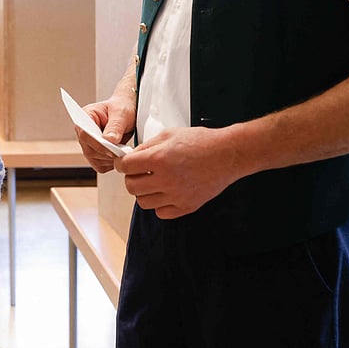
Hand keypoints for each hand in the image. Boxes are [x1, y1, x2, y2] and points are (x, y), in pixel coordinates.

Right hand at [76, 93, 135, 172]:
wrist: (125, 113)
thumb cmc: (121, 108)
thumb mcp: (121, 113)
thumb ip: (115, 126)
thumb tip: (109, 140)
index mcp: (85, 117)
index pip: (85, 135)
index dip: (98, 144)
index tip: (113, 148)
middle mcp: (83, 133)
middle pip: (89, 151)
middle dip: (108, 153)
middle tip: (124, 150)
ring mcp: (87, 145)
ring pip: (95, 161)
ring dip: (111, 159)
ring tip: (123, 149)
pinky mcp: (94, 155)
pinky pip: (101, 166)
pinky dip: (112, 164)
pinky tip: (119, 154)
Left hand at [117, 126, 242, 218]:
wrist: (227, 154)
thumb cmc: (201, 142)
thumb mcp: (169, 134)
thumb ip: (147, 146)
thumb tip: (131, 156)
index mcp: (159, 158)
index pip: (125, 167)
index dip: (122, 163)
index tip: (124, 163)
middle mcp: (166, 179)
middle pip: (131, 187)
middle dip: (131, 178)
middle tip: (138, 172)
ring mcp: (176, 195)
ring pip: (143, 202)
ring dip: (144, 192)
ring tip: (152, 182)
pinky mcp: (186, 206)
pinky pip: (161, 212)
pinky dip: (159, 204)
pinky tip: (165, 192)